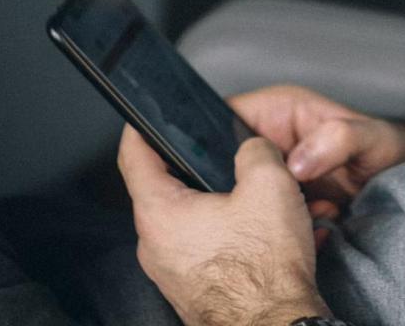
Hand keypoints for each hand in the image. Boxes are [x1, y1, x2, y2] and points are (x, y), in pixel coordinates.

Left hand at [117, 124, 330, 325]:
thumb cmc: (265, 271)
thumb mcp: (270, 185)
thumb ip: (256, 151)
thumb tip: (253, 148)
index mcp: (160, 213)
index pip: (133, 155)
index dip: (141, 128)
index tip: (144, 116)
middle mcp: (156, 245)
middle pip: (170, 188)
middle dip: (204, 170)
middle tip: (231, 157)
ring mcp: (173, 271)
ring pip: (195, 220)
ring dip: (229, 206)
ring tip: (265, 202)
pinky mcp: (195, 288)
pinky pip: (210, 248)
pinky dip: (236, 235)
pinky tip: (270, 235)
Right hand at [228, 86, 404, 214]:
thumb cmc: (392, 148)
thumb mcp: (371, 137)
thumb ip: (339, 139)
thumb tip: (298, 163)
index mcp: (278, 110)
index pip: (224, 117)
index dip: (212, 143)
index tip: (231, 172)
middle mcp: (271, 140)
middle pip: (228, 162)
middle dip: (245, 186)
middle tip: (278, 199)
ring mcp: (276, 172)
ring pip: (246, 194)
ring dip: (271, 209)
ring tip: (310, 210)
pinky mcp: (285, 199)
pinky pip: (268, 214)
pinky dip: (287, 225)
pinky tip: (318, 224)